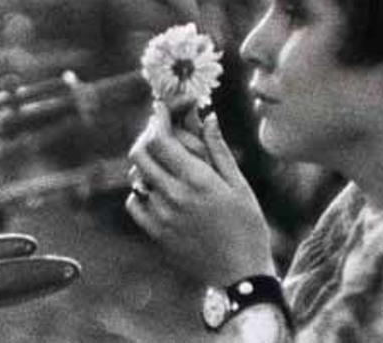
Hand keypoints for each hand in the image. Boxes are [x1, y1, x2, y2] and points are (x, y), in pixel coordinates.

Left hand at [126, 102, 273, 285]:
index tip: (161, 109)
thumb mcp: (239, 185)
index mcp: (197, 180)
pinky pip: (134, 203)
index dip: (158, 119)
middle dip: (147, 137)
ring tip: (163, 162)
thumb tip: (207, 117)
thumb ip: (218, 150)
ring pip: (136, 177)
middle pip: (140, 154)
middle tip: (159, 132)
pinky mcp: (156, 233)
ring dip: (145, 164)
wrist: (241, 273)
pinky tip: (156, 189)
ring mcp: (162, 216)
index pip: (161, 140)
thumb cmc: (248, 226)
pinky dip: (140, 191)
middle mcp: (174, 196)